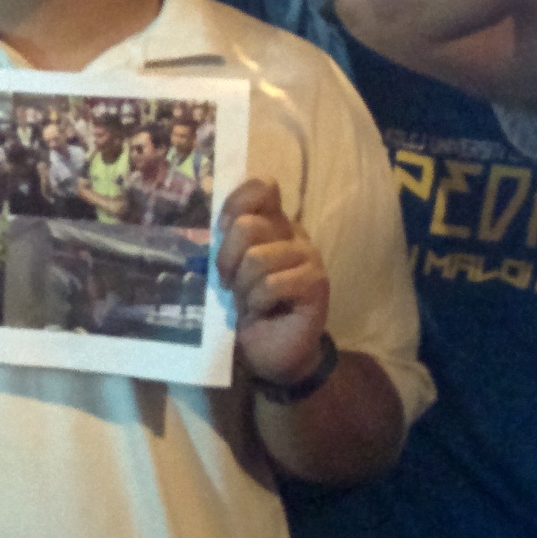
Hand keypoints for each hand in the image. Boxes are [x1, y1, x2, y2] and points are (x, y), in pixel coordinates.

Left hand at [217, 180, 331, 389]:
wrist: (270, 349)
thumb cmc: (247, 305)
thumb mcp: (230, 268)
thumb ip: (228, 239)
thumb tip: (220, 219)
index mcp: (272, 224)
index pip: (260, 188)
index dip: (235, 205)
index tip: (222, 232)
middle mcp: (293, 234)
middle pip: (248, 226)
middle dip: (228, 259)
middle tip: (230, 283)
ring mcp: (309, 257)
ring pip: (257, 258)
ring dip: (243, 287)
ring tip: (248, 301)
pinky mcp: (317, 283)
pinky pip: (272, 284)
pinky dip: (258, 302)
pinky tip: (264, 311)